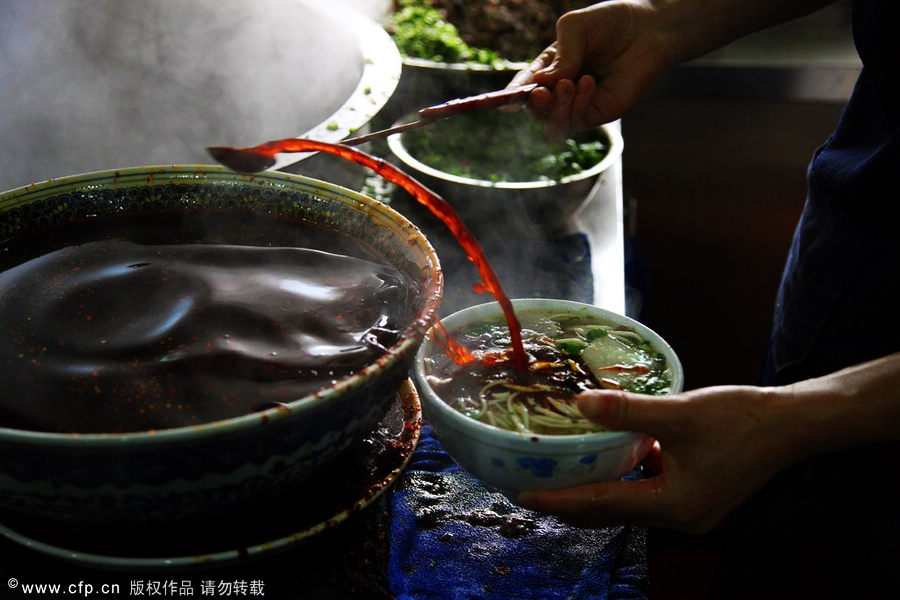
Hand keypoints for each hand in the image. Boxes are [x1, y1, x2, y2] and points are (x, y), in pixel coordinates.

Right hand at [509, 1, 677, 140]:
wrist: (651, 29)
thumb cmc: (613, 22)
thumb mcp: (576, 27)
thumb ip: (560, 54)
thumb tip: (548, 83)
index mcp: (551, 67)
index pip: (525, 86)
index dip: (513, 94)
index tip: (507, 99)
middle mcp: (562, 90)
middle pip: (536, 110)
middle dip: (534, 104)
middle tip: (541, 92)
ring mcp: (580, 105)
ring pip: (553, 125)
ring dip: (555, 109)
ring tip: (567, 84)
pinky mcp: (600, 113)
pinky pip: (577, 121)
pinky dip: (577, 105)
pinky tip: (587, 83)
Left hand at [518, 385, 794, 533]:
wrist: (793, 424)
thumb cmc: (741, 419)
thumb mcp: (680, 412)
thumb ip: (628, 411)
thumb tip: (581, 404)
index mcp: (674, 504)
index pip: (602, 505)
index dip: (561, 498)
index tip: (525, 494)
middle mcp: (681, 517)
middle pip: (612, 513)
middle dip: (572, 503)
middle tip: (534, 488)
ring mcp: (692, 511)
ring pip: (630, 505)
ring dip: (597, 493)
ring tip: (562, 477)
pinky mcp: (699, 497)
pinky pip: (649, 494)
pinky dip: (625, 482)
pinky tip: (611, 462)